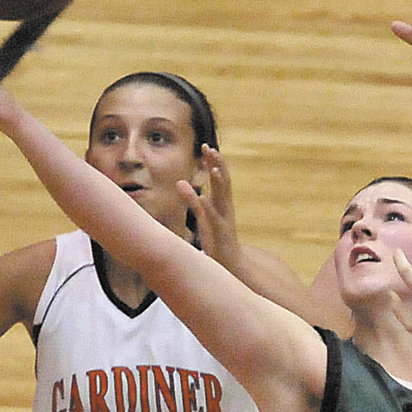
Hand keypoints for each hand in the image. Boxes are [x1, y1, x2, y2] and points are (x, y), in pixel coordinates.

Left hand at [176, 145, 241, 272]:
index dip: (214, 162)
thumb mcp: (204, 217)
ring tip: (212, 166)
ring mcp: (224, 219)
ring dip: (218, 181)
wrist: (231, 265)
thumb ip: (193, 200)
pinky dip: (208, 206)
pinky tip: (202, 196)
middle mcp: (226, 208)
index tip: (207, 146)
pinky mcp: (220, 232)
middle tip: (210, 148)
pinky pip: (213, 217)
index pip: (220, 178)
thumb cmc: (216, 240)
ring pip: (223, 196)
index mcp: (222, 203)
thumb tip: (180, 182)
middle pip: (223, 181)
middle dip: (217, 164)